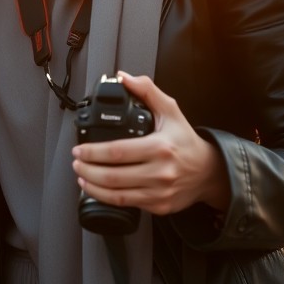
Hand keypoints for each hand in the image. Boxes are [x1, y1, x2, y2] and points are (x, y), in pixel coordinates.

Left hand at [71, 72, 229, 215]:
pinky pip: (127, 204)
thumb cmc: (186, 141)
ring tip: (81, 175)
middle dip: (88, 170)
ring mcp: (159, 193)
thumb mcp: (170, 111)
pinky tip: (97, 189)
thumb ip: (147, 90)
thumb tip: (124, 77)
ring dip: (93, 186)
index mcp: (160, 148)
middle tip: (76, 163)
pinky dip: (107, 198)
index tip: (79, 150)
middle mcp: (160, 173)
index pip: (118, 152)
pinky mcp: (158, 206)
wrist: (208, 172)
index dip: (93, 152)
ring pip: (117, 195)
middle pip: (113, 176)